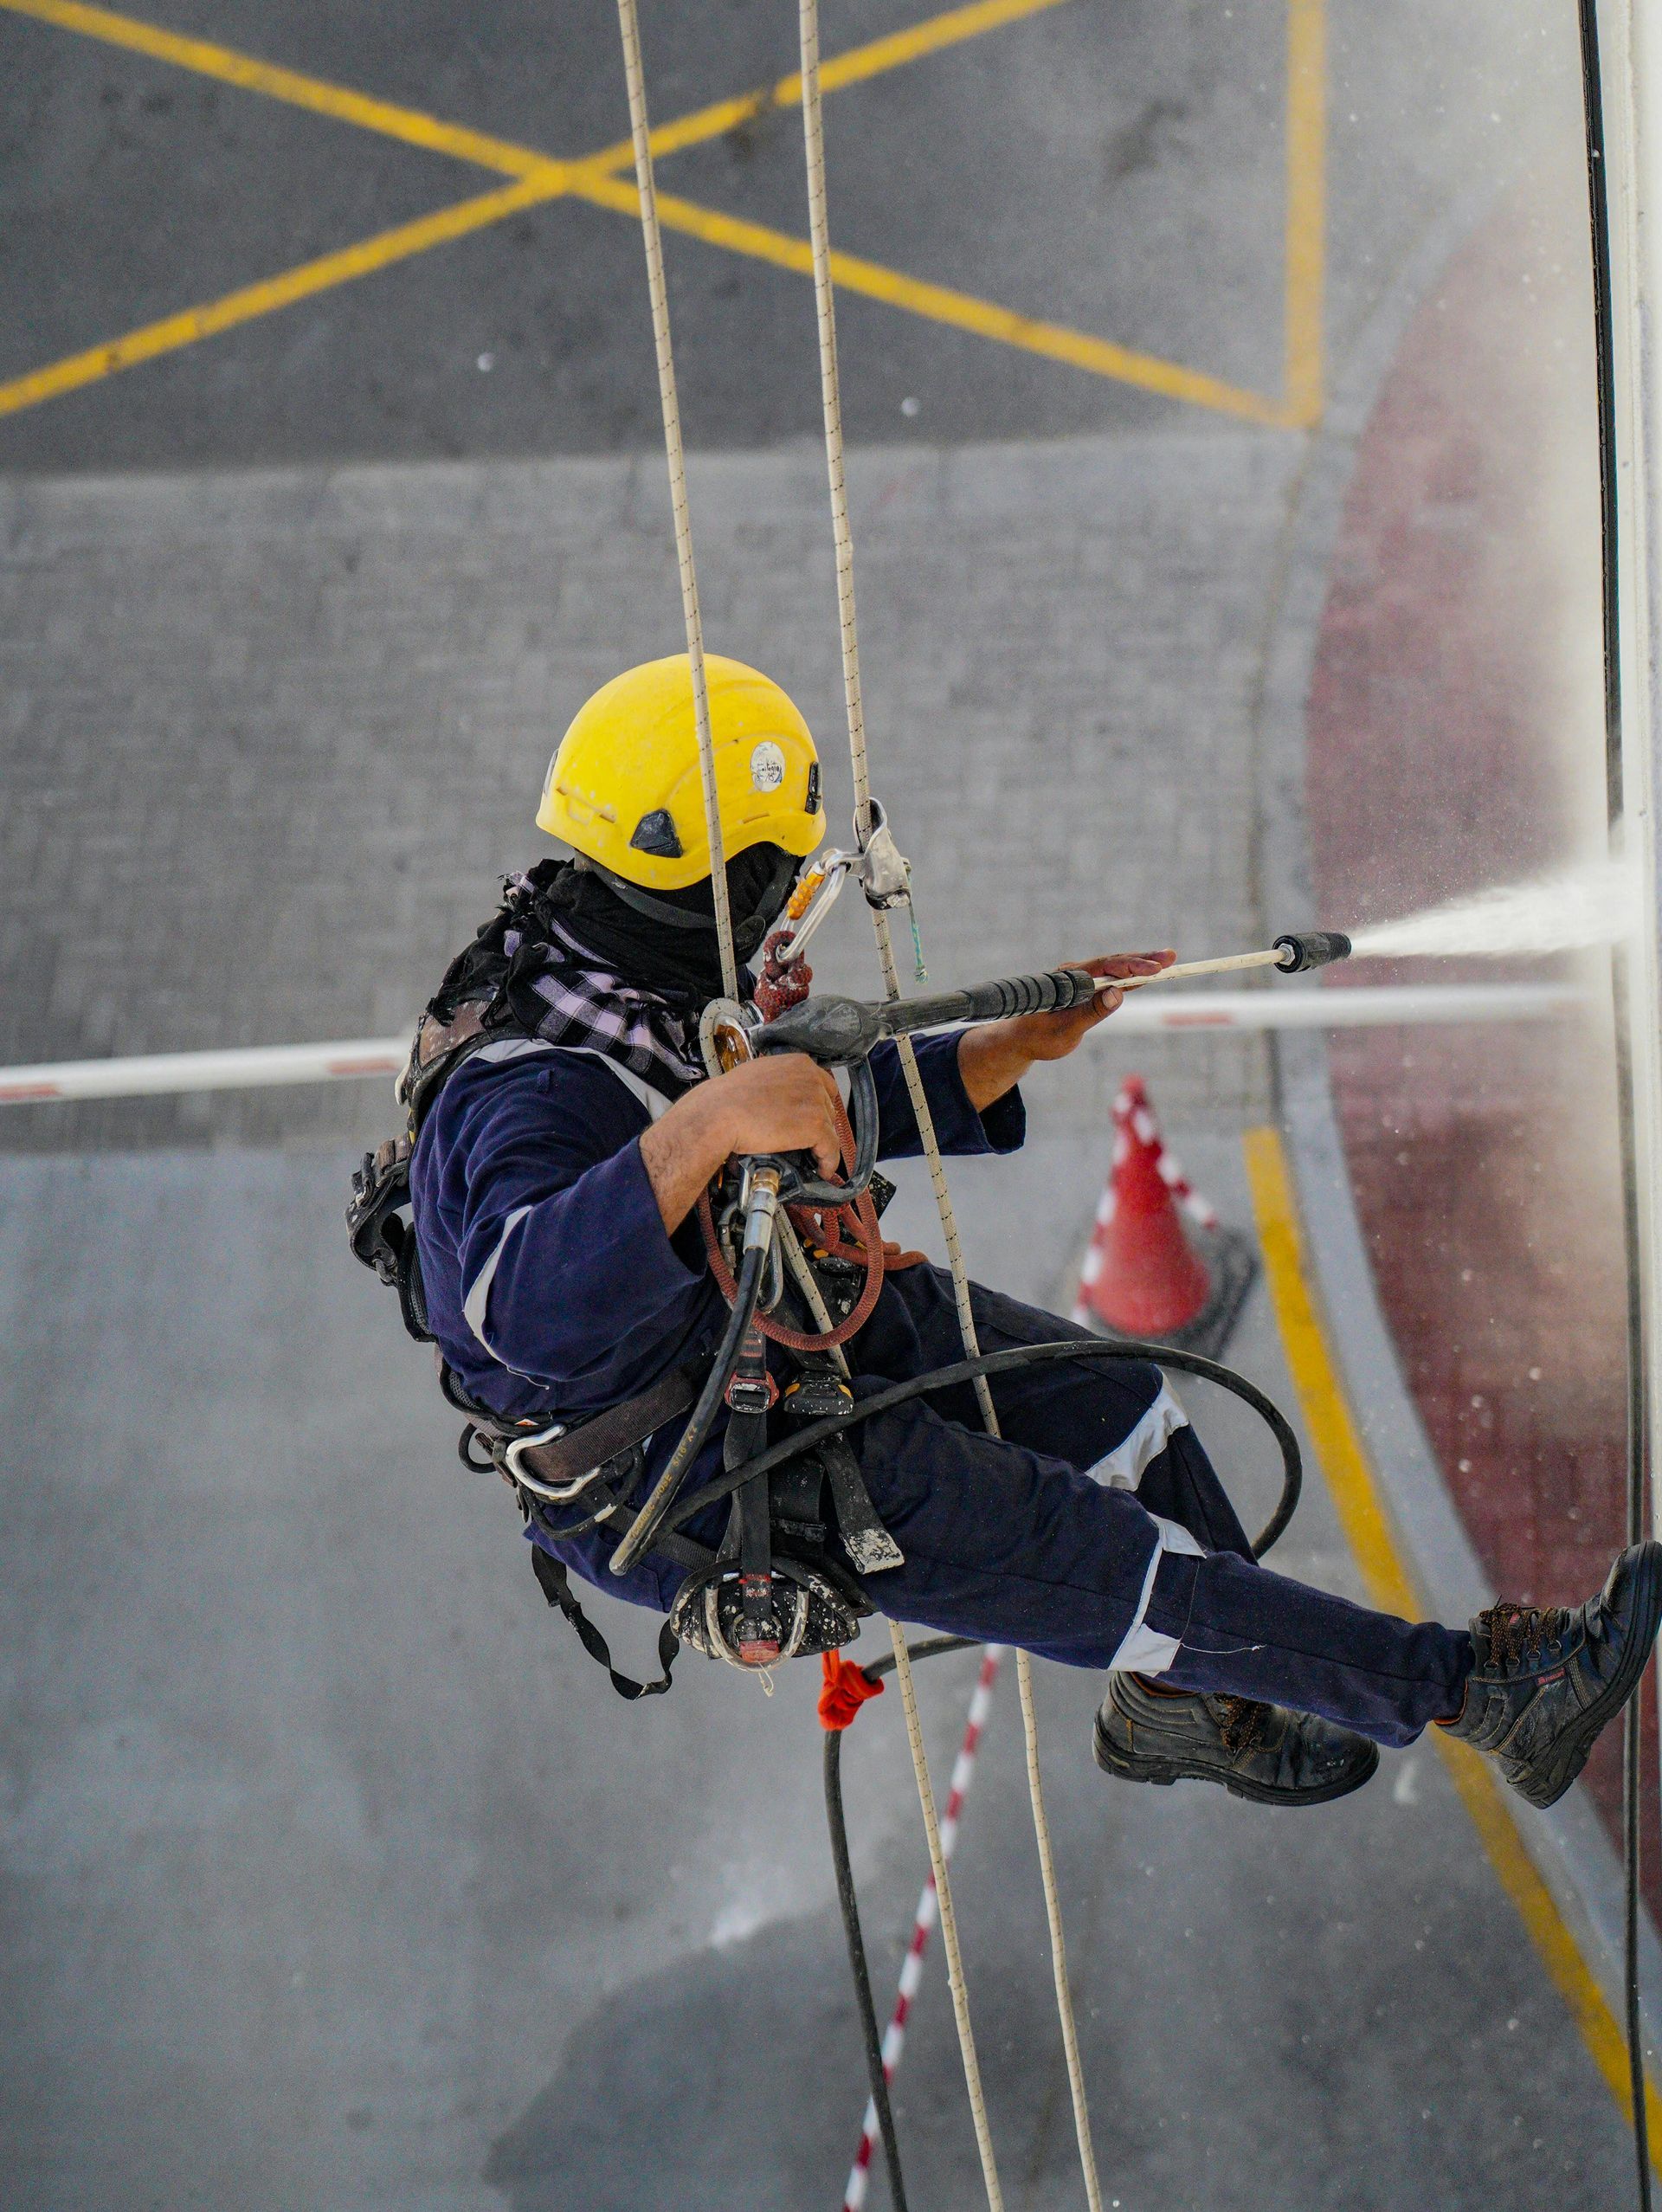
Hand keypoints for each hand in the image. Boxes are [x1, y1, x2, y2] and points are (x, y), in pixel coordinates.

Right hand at [639, 1051, 843, 1232]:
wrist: (720, 1113)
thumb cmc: (730, 1096)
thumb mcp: (760, 1074)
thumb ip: (779, 1081)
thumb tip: (783, 1097)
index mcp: (800, 1063)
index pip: (824, 1086)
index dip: (819, 1105)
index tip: (813, 1118)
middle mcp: (813, 1079)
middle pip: (828, 1107)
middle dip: (819, 1124)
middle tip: (808, 1140)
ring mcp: (816, 1102)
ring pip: (830, 1129)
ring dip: (822, 1144)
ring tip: (813, 1157)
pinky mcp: (816, 1126)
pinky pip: (831, 1148)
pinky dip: (828, 1161)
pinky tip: (822, 1169)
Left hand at [956, 951, 1173, 1109]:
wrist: (1019, 1039)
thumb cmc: (1038, 1037)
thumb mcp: (1065, 1031)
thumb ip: (1091, 1012)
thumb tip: (1118, 994)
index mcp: (1069, 979)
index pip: (1105, 967)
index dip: (1131, 966)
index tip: (1154, 968)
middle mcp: (1075, 973)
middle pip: (1114, 962)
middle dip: (1143, 960)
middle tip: (1171, 957)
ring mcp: (1081, 979)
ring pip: (1115, 968)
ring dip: (1141, 965)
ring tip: (1168, 961)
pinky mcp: (1086, 988)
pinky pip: (1112, 979)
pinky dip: (1131, 977)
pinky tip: (1150, 974)